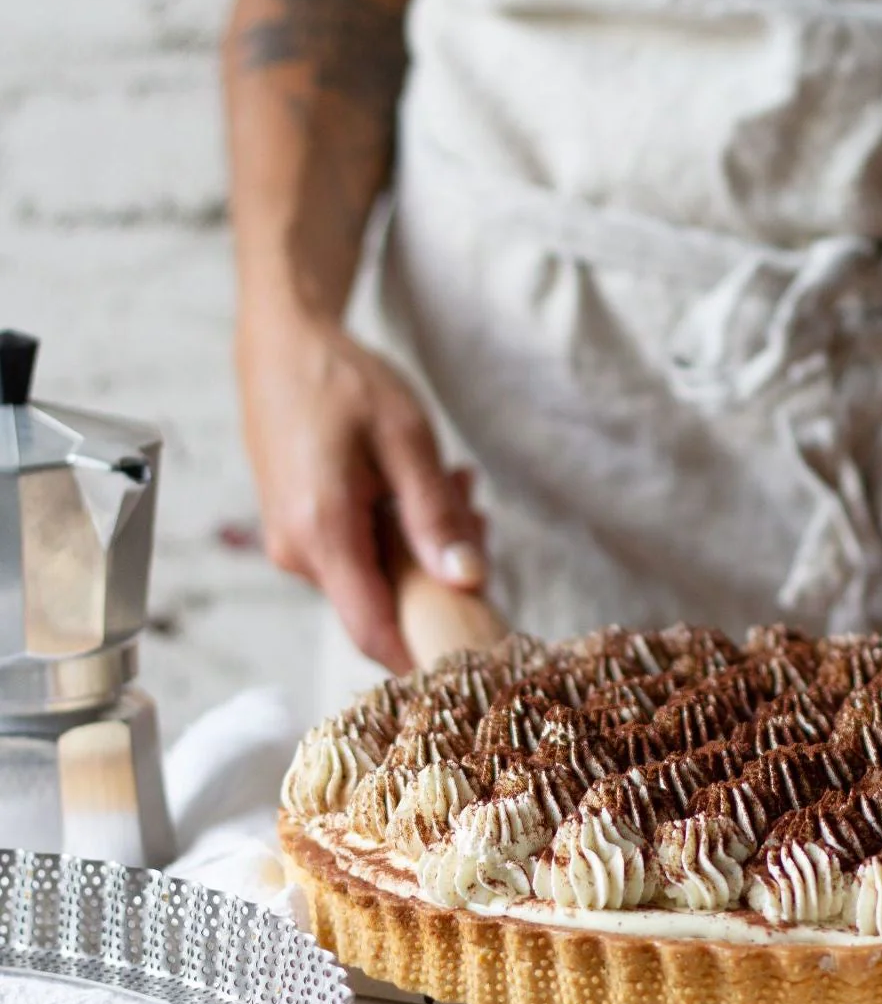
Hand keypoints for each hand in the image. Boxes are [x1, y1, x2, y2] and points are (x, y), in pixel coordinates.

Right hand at [238, 311, 485, 672]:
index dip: (427, 659)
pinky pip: (361, 556)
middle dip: (443, 575)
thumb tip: (468, 582)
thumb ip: (436, 517)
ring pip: (380, 579)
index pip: (375, 635)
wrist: (281, 343)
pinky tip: (421, 486)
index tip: (478, 657)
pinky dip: (399, 532)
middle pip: (388, 606)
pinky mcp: (299, 535)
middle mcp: (298, 554)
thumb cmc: (342, 382)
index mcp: (323, 535)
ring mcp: (294, 547)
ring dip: (425, 544)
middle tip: (474, 512)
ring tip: (452, 484)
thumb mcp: (407, 440)